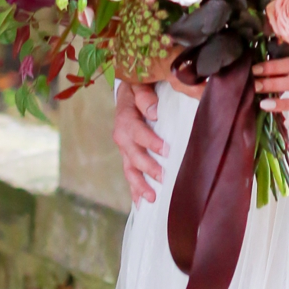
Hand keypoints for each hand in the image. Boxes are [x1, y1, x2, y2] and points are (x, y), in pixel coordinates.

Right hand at [113, 79, 167, 205]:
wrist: (128, 89)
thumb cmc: (139, 85)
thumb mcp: (140, 83)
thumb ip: (145, 95)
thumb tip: (153, 111)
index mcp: (126, 117)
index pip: (137, 131)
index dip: (150, 141)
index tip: (166, 150)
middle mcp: (122, 135)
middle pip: (133, 155)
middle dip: (147, 168)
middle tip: (163, 178)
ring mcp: (124, 148)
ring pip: (129, 169)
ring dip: (139, 185)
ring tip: (151, 199)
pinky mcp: (128, 155)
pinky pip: (130, 174)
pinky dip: (135, 190)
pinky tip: (141, 205)